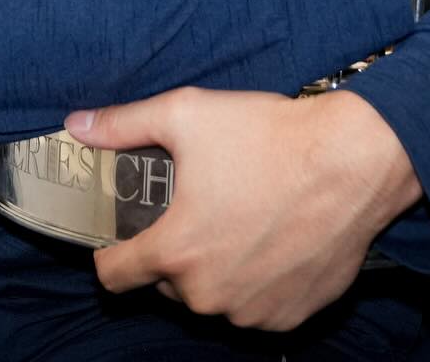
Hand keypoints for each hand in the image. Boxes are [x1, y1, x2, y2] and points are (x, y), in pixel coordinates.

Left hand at [64, 87, 421, 331]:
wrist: (353, 161)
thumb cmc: (269, 137)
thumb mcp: (186, 114)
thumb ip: (122, 125)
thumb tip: (77, 126)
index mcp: (176, 250)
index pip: (114, 276)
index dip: (111, 252)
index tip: (122, 233)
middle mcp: (209, 293)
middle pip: (167, 283)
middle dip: (173, 250)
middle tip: (195, 205)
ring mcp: (252, 310)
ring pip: (212, 295)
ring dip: (215, 267)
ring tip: (237, 215)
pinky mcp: (291, 315)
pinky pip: (255, 305)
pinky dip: (255, 280)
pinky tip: (270, 237)